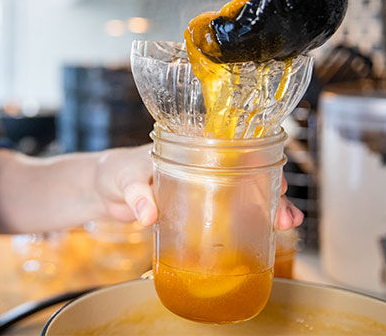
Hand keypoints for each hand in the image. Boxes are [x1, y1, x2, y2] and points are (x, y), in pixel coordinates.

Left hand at [93, 145, 302, 230]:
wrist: (99, 191)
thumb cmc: (113, 172)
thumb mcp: (124, 178)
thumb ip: (136, 194)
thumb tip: (149, 214)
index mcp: (188, 147)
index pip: (233, 147)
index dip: (260, 160)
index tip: (277, 179)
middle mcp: (200, 165)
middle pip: (246, 174)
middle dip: (272, 191)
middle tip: (285, 215)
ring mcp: (199, 189)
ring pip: (241, 195)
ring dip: (264, 209)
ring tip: (284, 226)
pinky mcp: (192, 211)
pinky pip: (223, 216)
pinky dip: (243, 225)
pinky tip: (262, 238)